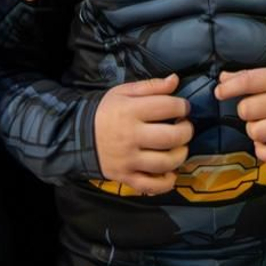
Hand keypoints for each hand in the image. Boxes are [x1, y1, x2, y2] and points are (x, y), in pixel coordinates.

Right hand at [93, 75, 191, 194]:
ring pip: (165, 162)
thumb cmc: (106, 112)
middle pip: (171, 137)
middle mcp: (130, 136)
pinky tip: (170, 172)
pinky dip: (167, 182)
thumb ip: (151, 86)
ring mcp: (128, 159)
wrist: (80, 136)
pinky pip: (151, 185)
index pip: (168, 107)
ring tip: (179, 147)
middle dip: (186, 131)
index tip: (183, 108)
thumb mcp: (123, 92)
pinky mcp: (125, 177)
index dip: (182, 106)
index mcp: (130, 111)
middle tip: (184, 127)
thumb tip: (174, 80)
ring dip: (180, 155)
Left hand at [215, 67, 265, 162]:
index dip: (229, 88)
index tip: (219, 92)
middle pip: (248, 110)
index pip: (250, 81)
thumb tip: (223, 80)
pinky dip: (262, 150)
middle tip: (255, 111)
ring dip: (253, 130)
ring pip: (256, 132)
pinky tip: (265, 143)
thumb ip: (252, 77)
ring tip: (262, 125)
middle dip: (245, 111)